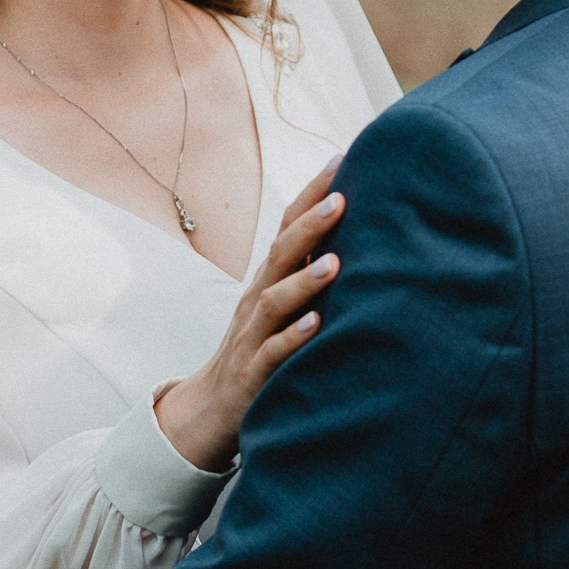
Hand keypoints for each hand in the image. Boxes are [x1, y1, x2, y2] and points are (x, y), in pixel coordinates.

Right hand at [155, 157, 345, 470]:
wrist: (209, 409)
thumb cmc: (258, 349)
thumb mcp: (280, 307)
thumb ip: (309, 272)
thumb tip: (358, 235)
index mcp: (267, 280)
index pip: (287, 227)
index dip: (311, 194)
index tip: (342, 159)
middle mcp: (258, 300)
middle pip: (280, 254)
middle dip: (309, 225)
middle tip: (342, 198)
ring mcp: (252, 336)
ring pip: (275, 301)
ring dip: (304, 280)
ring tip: (334, 263)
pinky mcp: (253, 374)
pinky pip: (273, 354)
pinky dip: (293, 337)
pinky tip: (316, 325)